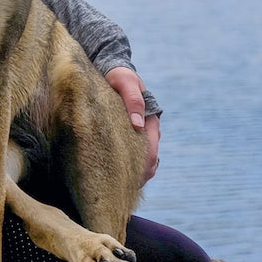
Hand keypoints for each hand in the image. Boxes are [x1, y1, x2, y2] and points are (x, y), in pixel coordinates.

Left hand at [105, 67, 160, 182]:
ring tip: (118, 189)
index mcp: (150, 122)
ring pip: (139, 161)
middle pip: (147, 163)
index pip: (151, 152)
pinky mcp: (125, 135)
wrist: (109, 70)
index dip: (144, 169)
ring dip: (133, 174)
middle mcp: (146, 131)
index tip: (131, 182)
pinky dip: (126, 167)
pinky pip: (128, 156)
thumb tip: (137, 125)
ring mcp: (136, 135)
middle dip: (138, 177)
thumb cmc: (118, 76)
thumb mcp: (125, 82)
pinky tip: (114, 176)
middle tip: (122, 192)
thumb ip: (133, 100)